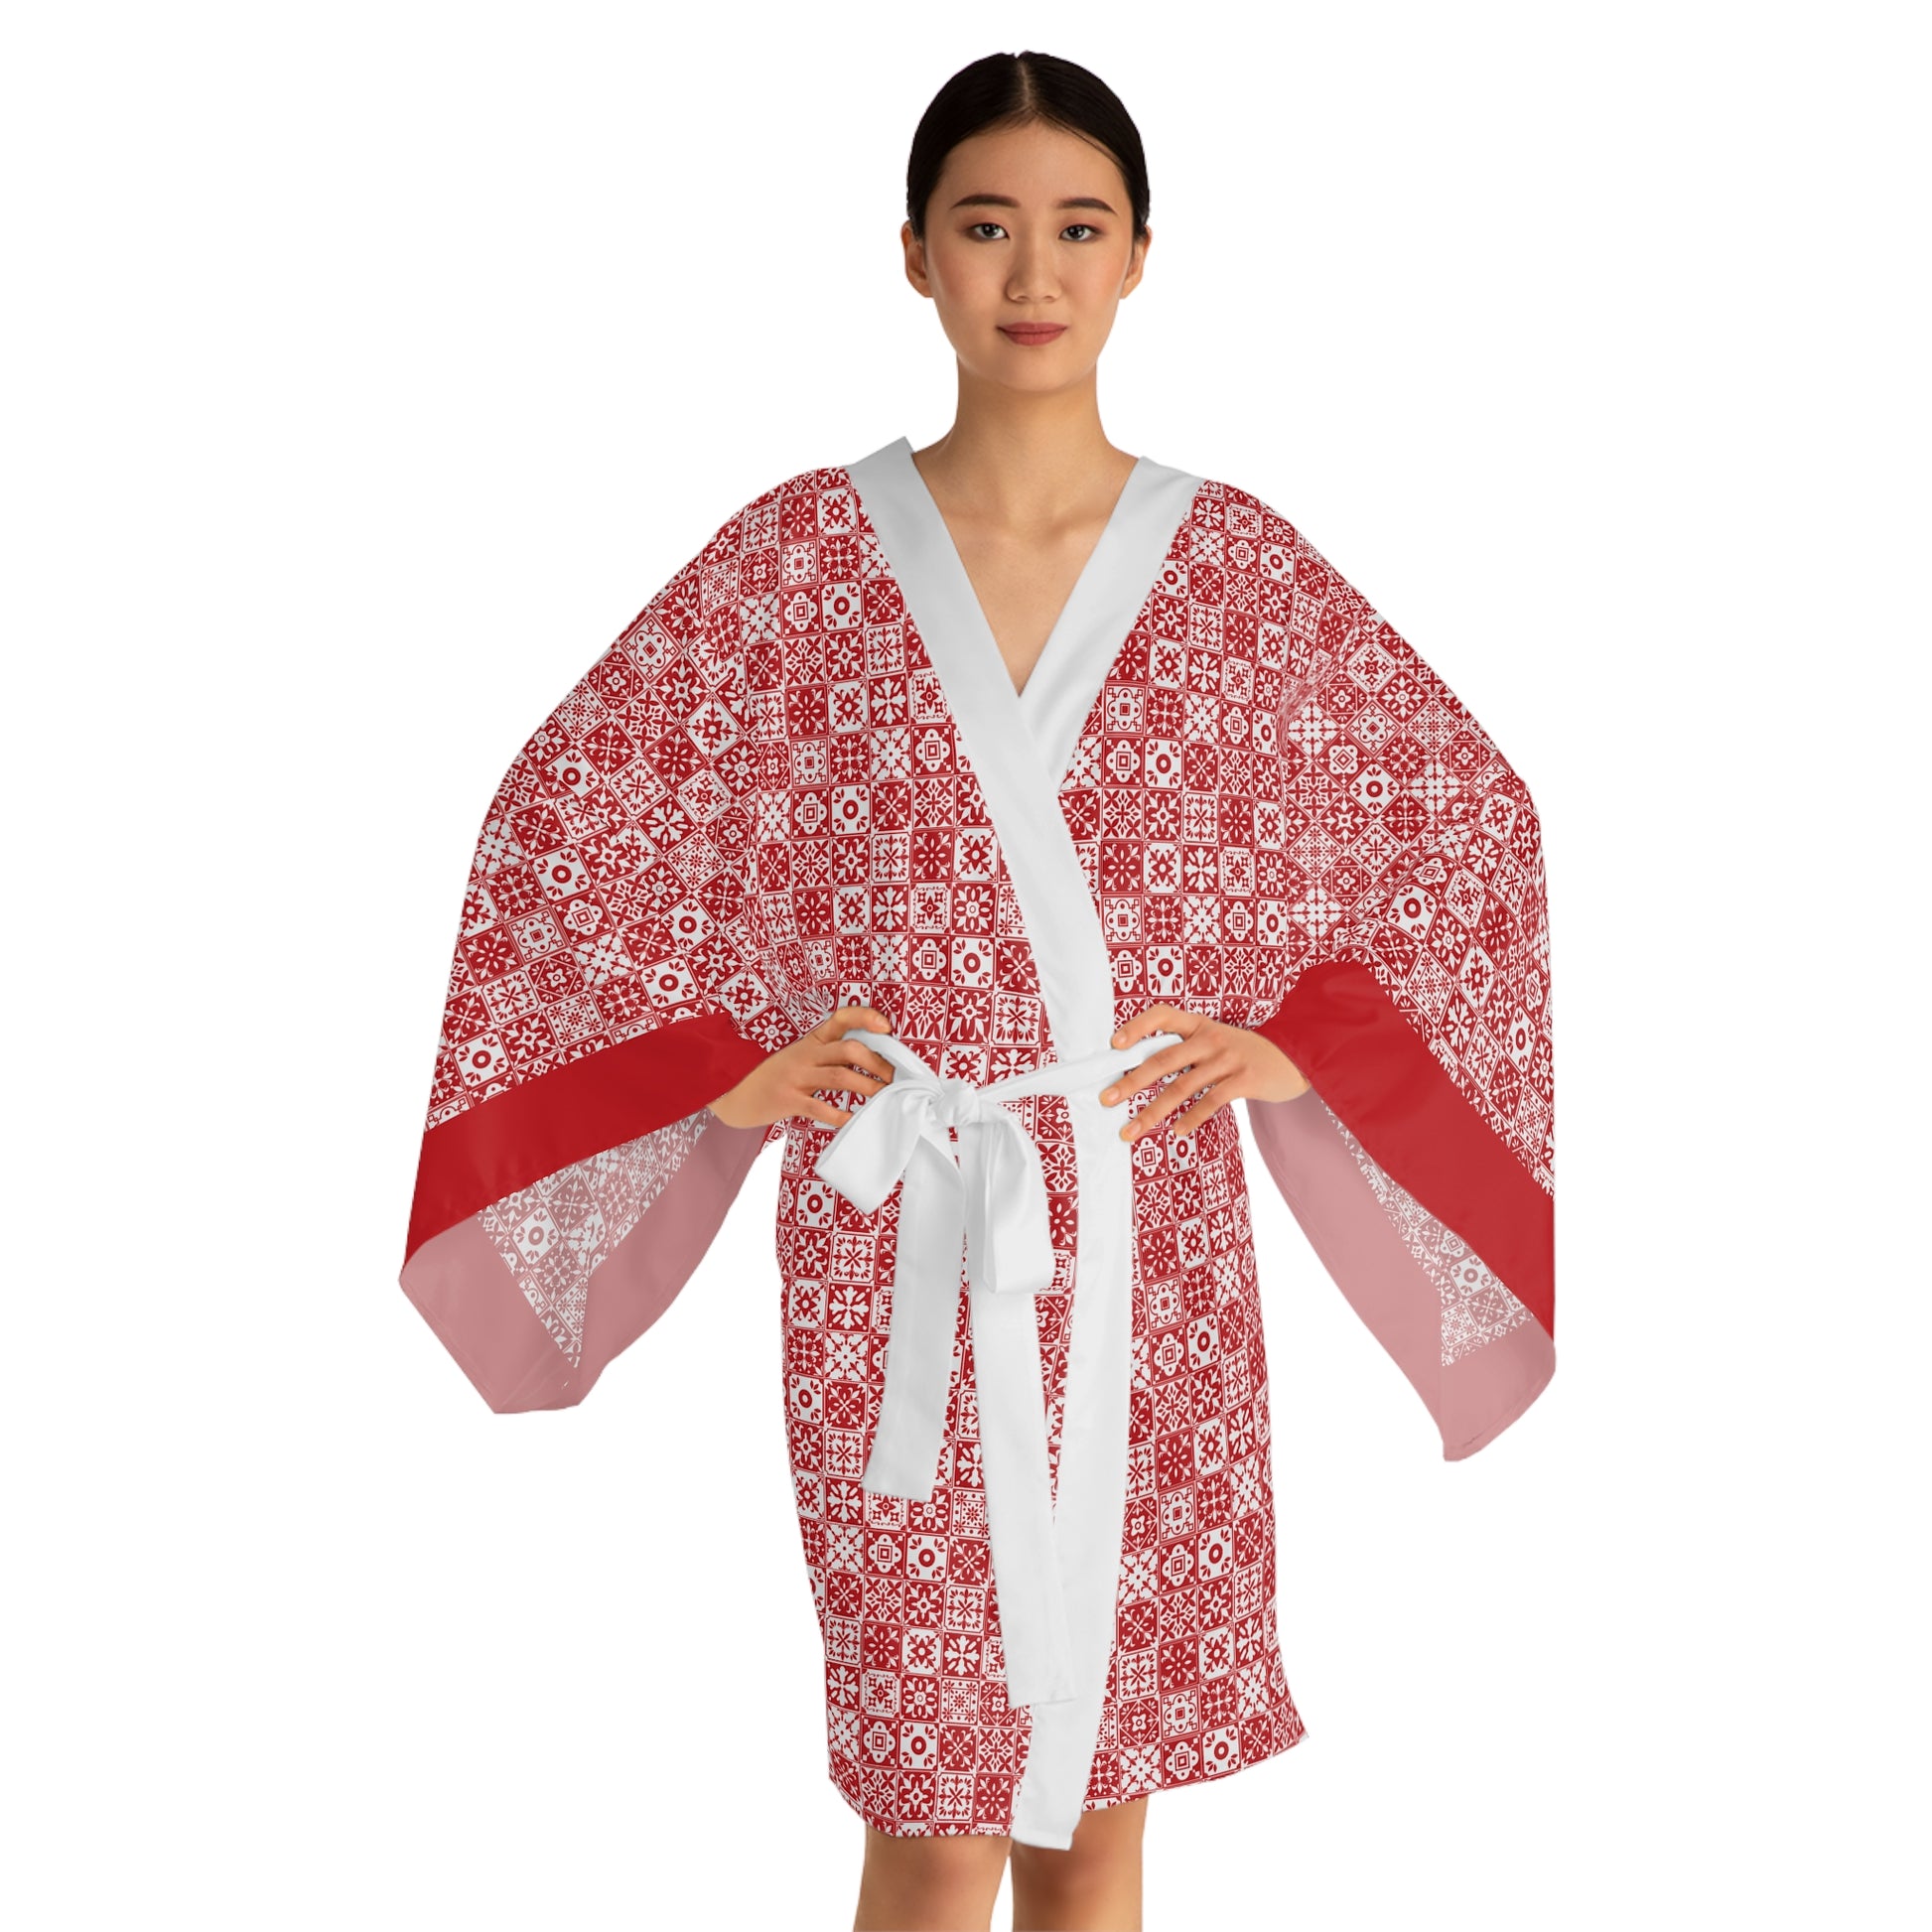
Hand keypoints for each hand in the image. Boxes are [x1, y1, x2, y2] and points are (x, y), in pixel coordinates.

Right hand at [705, 1004, 897, 1131]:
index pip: (841, 1018)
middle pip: (849, 1049)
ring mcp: (796, 1076)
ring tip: (886, 1098)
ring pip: (841, 1076)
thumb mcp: (799, 1058)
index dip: (866, 1017)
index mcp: (811, 1040)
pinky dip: (842, 1116)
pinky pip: (821, 1107)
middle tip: (894, 1078)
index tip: (887, 1027)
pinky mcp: (788, 1100)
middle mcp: (805, 1054)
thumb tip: (871, 1064)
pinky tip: (856, 1121)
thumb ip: (827, 1057)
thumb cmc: (773, 1076)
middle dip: (878, 1063)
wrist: (731, 1092)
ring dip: (869, 1088)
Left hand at [1098, 1004, 1310, 1143]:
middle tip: (1106, 1099)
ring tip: (1131, 1130)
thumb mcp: (1217, 1040)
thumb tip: (1141, 1072)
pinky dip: (1191, 1118)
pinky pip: (1212, 1101)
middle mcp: (1211, 1038)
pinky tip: (1176, 1132)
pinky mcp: (1245, 1080)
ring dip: (1153, 1111)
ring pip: (1182, 1086)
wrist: (1296, 1056)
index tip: (1114, 1045)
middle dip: (1131, 1081)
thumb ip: (1186, 1050)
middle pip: (1163, 1059)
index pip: (1162, 1015)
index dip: (1137, 1027)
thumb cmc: (1245, 1053)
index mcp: (1200, 1024)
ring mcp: (1229, 1058)